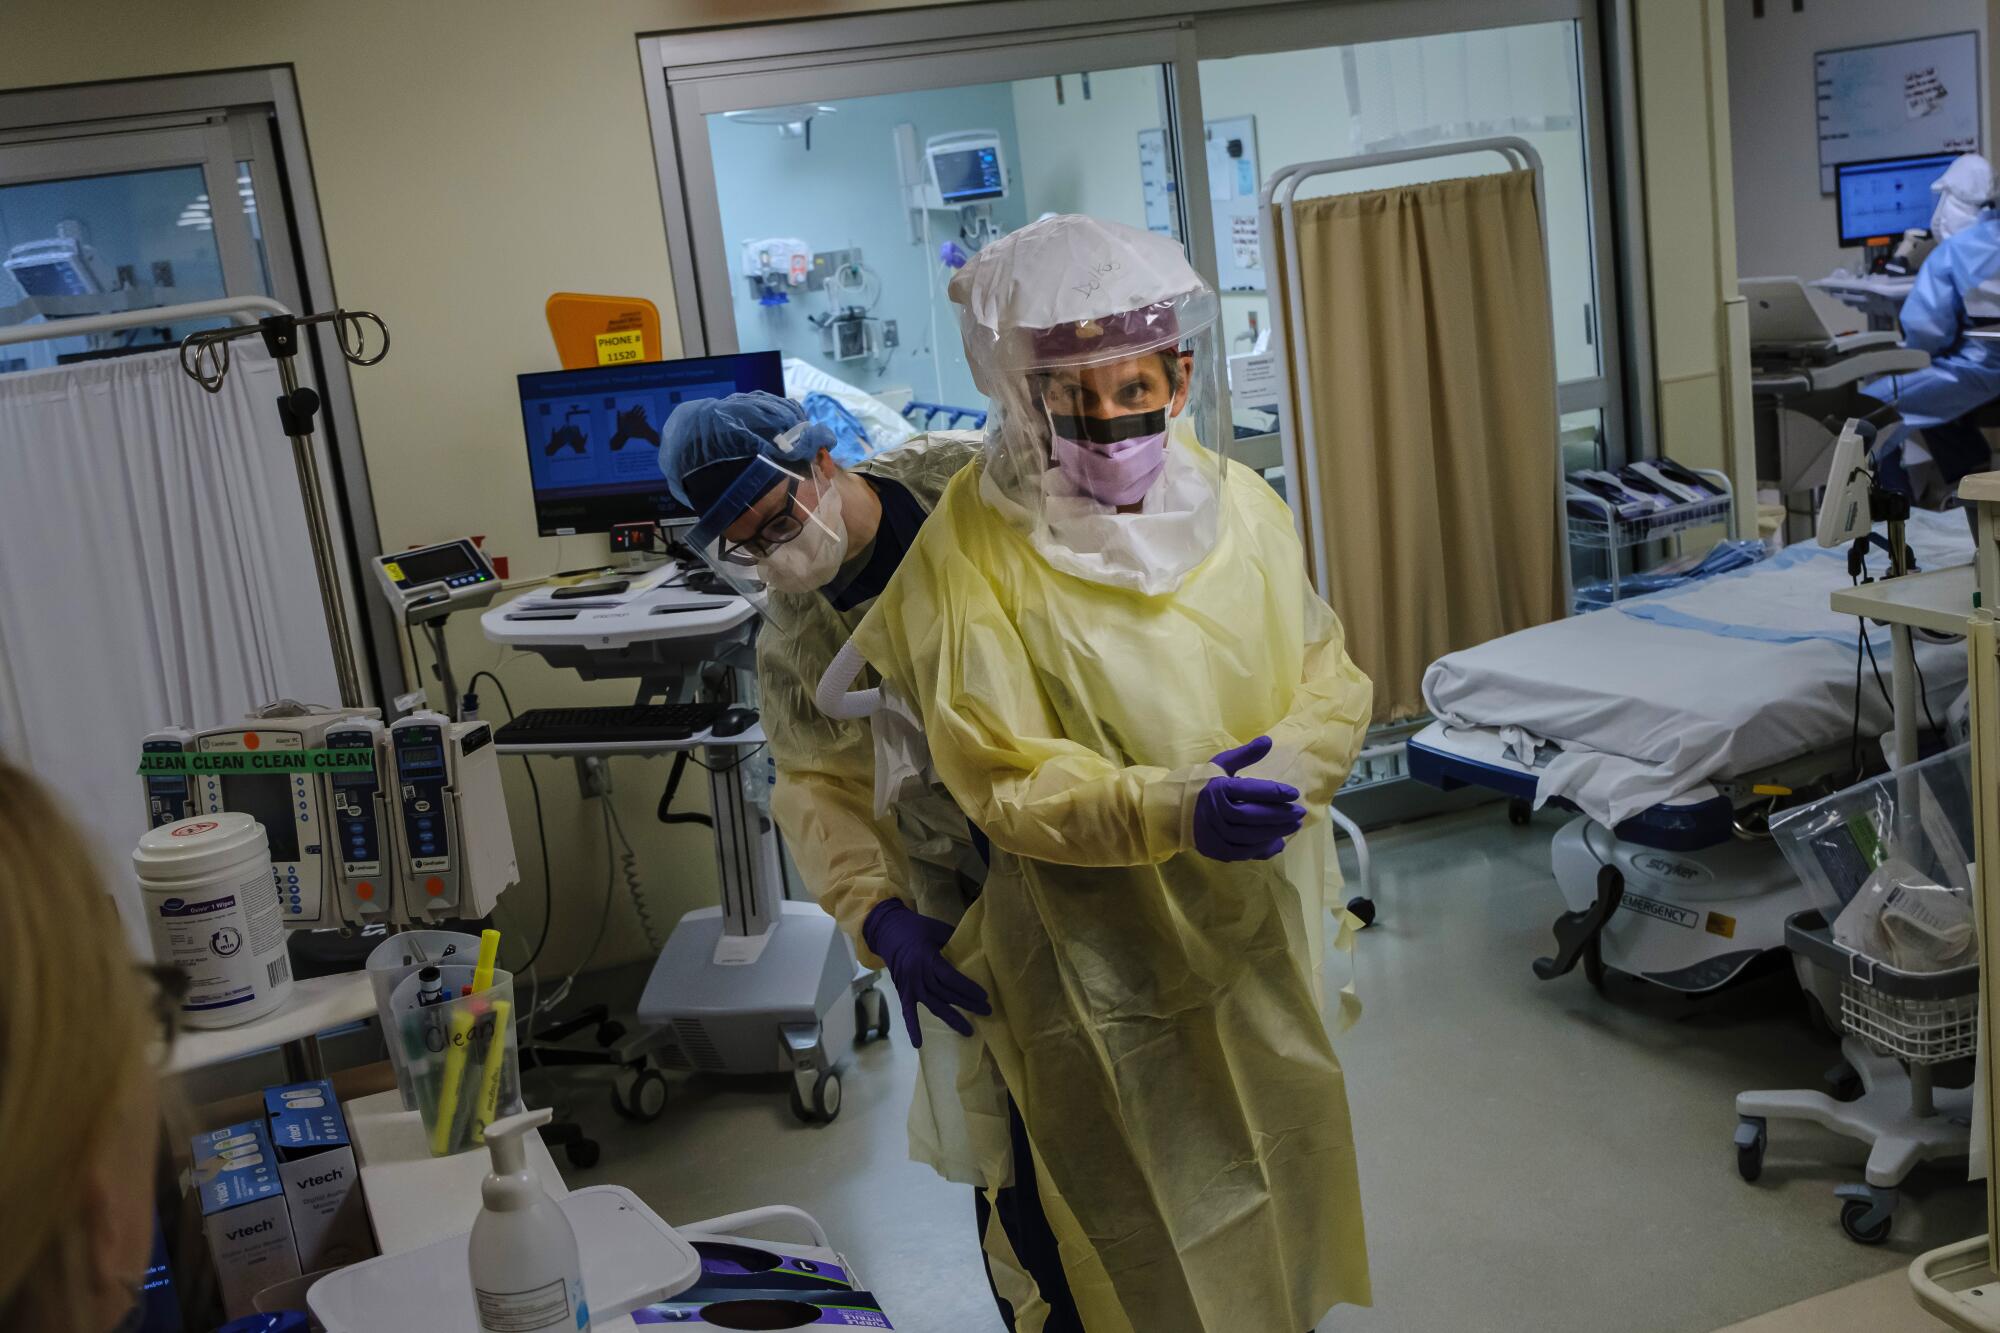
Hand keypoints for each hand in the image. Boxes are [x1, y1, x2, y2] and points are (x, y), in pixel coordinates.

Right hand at [862, 899, 990, 1047]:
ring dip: (951, 1018)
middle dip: (968, 1004)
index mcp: (928, 958)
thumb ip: (954, 938)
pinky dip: (912, 1027)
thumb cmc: (915, 928)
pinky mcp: (903, 992)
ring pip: (934, 1005)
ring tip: (968, 1031)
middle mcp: (919, 975)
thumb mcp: (937, 928)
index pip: (951, 977)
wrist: (887, 931)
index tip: (984, 996)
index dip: (968, 988)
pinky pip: (908, 1012)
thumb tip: (976, 946)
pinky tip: (918, 1044)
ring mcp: (910, 986)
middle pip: (947, 993)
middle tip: (987, 1012)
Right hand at [1193, 736, 1305, 861]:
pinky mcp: (1214, 849)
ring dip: (1275, 833)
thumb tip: (1268, 741)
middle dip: (1279, 815)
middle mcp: (1215, 812)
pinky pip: (1242, 852)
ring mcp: (1213, 833)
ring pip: (1249, 836)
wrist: (1173, 809)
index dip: (1274, 792)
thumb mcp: (1221, 764)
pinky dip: (1262, 848)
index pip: (1250, 791)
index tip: (1294, 794)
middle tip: (1300, 813)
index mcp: (1218, 788)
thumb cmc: (1201, 783)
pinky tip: (1277, 842)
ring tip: (1294, 826)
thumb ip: (1245, 754)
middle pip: (1252, 816)